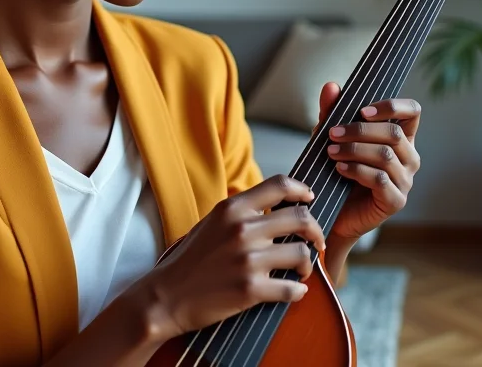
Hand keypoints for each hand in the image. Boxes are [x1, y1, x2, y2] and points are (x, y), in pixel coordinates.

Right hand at [129, 174, 326, 340]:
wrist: (166, 297)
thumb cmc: (190, 260)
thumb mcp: (213, 223)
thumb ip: (242, 212)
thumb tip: (277, 206)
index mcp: (232, 208)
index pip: (280, 185)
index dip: (302, 190)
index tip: (310, 199)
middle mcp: (242, 229)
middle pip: (301, 218)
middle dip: (315, 231)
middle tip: (316, 241)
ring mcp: (247, 260)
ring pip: (301, 254)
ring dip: (308, 264)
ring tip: (301, 270)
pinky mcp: (250, 289)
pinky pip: (291, 288)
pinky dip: (298, 291)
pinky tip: (294, 291)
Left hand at [316, 82, 420, 241]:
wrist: (332, 214)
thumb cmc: (337, 172)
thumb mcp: (332, 138)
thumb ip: (333, 113)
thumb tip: (331, 86)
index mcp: (402, 139)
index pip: (413, 112)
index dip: (392, 106)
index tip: (363, 110)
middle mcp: (409, 158)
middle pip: (394, 134)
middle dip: (360, 130)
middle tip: (332, 133)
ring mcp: (405, 181)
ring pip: (385, 156)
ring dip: (354, 150)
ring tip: (331, 152)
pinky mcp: (395, 201)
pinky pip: (379, 179)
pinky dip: (356, 170)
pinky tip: (339, 169)